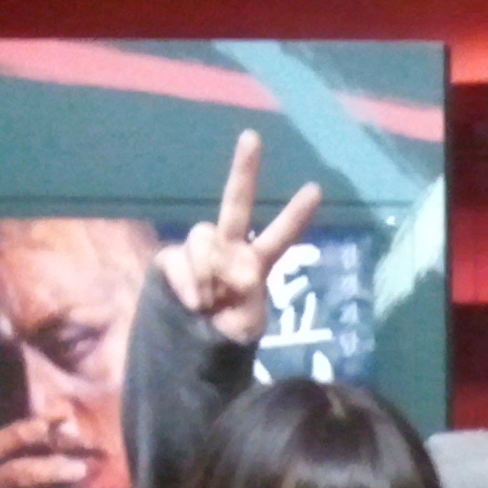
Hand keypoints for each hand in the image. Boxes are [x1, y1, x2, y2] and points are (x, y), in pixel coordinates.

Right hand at [157, 131, 322, 345]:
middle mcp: (227, 248)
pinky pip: (177, 259)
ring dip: (207, 270)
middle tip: (252, 136)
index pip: (279, 236)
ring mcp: (199, 252)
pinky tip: (196, 302)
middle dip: (244, 170)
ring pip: (202, 237)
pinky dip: (188, 281)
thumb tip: (223, 274)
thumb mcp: (247, 328)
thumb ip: (244, 300)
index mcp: (255, 263)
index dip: (295, 215)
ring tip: (210, 301)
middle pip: (235, 203)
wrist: (189, 350)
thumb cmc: (226, 336)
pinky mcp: (171, 260)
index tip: (315, 189)